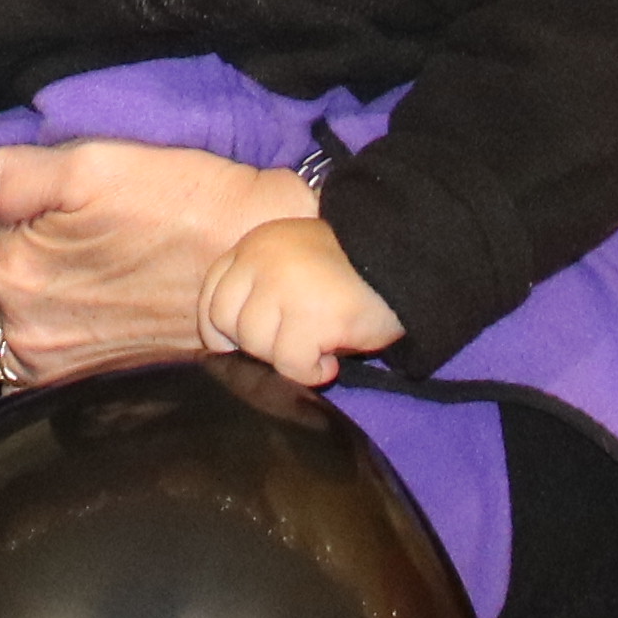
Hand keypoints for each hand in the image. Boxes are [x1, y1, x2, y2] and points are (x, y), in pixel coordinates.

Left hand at [0, 141, 325, 383]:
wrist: (258, 270)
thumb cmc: (182, 206)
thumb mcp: (91, 164)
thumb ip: (7, 174)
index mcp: (11, 268)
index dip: (17, 200)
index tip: (64, 199)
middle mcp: (17, 329)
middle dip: (15, 244)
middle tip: (82, 232)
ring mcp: (45, 367)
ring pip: (1, 311)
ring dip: (26, 288)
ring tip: (88, 270)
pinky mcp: (73, 389)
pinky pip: (22, 355)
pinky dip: (39, 329)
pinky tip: (82, 309)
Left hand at [198, 213, 402, 388]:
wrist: (406, 259)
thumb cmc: (350, 268)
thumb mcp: (293, 262)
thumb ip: (259, 288)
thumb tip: (223, 344)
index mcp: (255, 245)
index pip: (211, 295)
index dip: (221, 329)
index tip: (241, 347)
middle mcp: (263, 260)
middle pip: (228, 323)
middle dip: (256, 346)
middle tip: (292, 345)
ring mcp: (285, 287)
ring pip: (257, 346)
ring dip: (287, 359)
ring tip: (318, 348)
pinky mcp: (314, 317)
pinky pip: (292, 364)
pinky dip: (311, 372)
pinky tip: (331, 361)